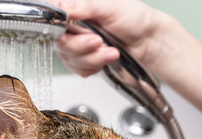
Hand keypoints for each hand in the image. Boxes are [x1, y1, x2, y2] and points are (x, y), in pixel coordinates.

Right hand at [49, 0, 171, 76]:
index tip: (68, 33)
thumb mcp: (110, 7)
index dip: (57, 27)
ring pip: (70, 59)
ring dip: (92, 59)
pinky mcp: (84, 61)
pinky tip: (107, 59)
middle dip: (81, 47)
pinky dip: (94, 67)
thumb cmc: (134, 19)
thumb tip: (61, 7)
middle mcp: (74, 26)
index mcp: (76, 8)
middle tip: (98, 41)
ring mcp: (77, 45)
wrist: (149, 41)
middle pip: (60, 42)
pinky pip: (79, 70)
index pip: (53, 16)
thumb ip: (84, 7)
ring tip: (111, 51)